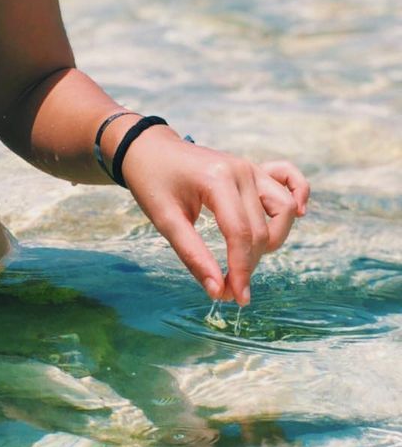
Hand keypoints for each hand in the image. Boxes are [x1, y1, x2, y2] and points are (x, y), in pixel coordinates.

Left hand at [119, 128, 309, 304]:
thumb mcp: (164, 219)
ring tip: (245, 256)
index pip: (241, 234)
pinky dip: (299, 194)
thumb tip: (218, 292)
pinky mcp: (253, 169)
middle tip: (228, 287)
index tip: (236, 298)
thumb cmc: (152, 181)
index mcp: (217, 179)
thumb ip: (193, 255)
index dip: (241, 271)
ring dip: (272, 240)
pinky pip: (289, 179)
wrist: (148, 148)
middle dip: (249, 264)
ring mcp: (250, 167)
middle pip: (261, 229)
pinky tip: (300, 213)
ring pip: (283, 210)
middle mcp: (241, 171)